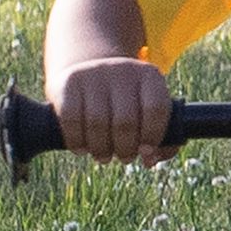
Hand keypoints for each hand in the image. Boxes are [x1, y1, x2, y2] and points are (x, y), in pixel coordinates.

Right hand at [55, 55, 179, 164]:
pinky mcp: (68, 83)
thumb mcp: (147, 107)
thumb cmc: (126, 99)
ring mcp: (93, 74)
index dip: (153, 136)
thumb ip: (161, 136)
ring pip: (97, 122)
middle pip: (125, 120)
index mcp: (150, 76)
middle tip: (125, 158)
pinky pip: (71, 118)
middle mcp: (123, 71)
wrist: (88, 69)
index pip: (156, 109)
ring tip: (104, 157)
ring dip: (101, 148)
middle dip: (126, 148)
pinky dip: (76, 140)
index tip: (146, 153)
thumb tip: (150, 160)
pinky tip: (82, 150)